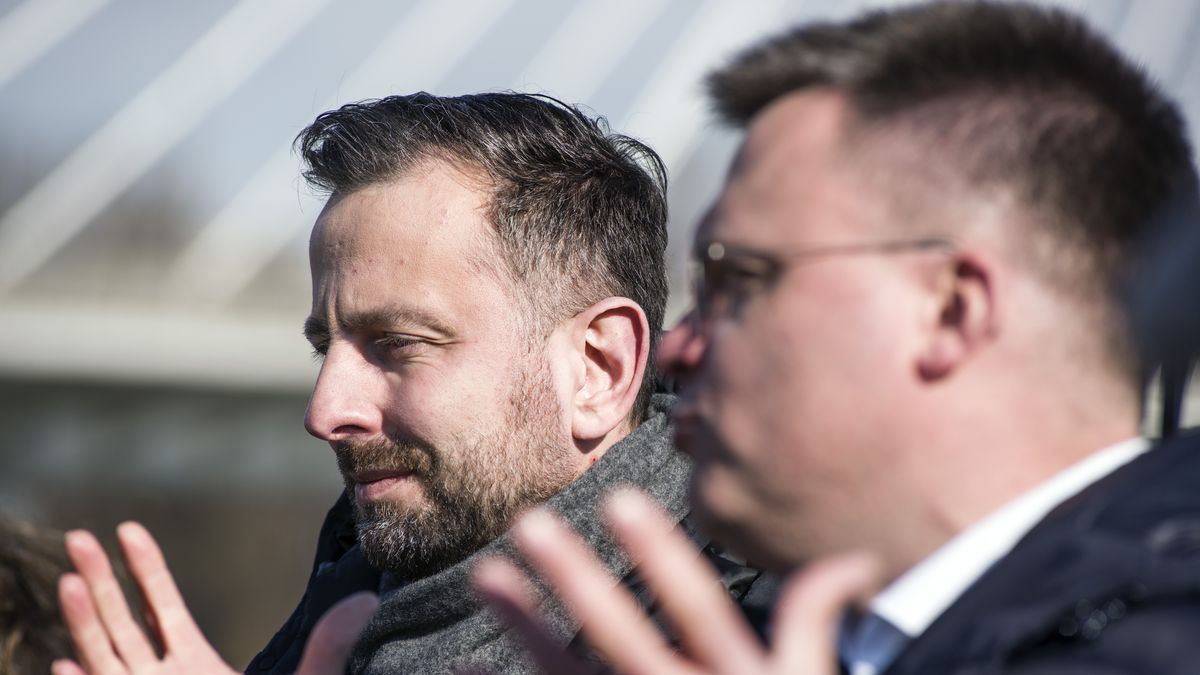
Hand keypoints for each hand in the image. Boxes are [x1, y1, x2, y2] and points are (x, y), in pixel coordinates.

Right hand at [55, 521, 377, 674]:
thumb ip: (328, 645)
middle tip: (77, 536)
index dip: (143, 568)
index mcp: (192, 663)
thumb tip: (368, 604)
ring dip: (83, 619)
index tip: (126, 528)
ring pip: (103, 654)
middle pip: (119, 621)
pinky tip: (65, 662)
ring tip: (70, 579)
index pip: (161, 606)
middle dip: (97, 580)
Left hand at [472, 489, 879, 674]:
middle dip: (574, 577)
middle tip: (526, 522)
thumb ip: (816, 622)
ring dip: (524, 626)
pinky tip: (461, 670)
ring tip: (483, 576)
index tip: (617, 500)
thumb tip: (857, 558)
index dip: (660, 554)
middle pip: (620, 635)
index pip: (696, 607)